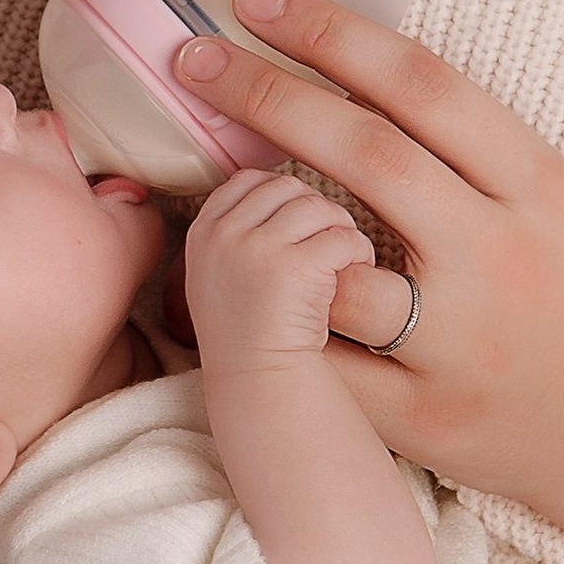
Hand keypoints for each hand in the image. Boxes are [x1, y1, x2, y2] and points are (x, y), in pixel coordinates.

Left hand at [176, 0, 563, 563]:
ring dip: (256, 224)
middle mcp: (498, 255)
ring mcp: (459, 345)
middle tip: (190, 58)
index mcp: (533, 183)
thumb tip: (333, 60)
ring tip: (203, 186)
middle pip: (368, 157)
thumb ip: (456, 143)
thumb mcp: (545, 197)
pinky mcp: (424, 422)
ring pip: (333, 272)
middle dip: (267, 96)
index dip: (330, 30)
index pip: (422, 83)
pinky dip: (267, 331)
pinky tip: (216, 293)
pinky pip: (320, 371)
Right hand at [184, 167, 376, 366]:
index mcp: (204, 231)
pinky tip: (357, 273)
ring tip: (346, 260)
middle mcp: (224, 234)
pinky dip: (359, 252)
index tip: (300, 226)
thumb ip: (236, 228)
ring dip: (343, 229)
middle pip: (288, 187)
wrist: (259, 383)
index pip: (249, 180)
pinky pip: (342, 237)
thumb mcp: (220, 272)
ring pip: (319, 207)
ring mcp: (255, 249)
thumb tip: (284, 186)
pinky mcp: (293, 268)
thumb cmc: (250, 331)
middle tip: (330, 244)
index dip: (284, 196)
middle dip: (318, 211)